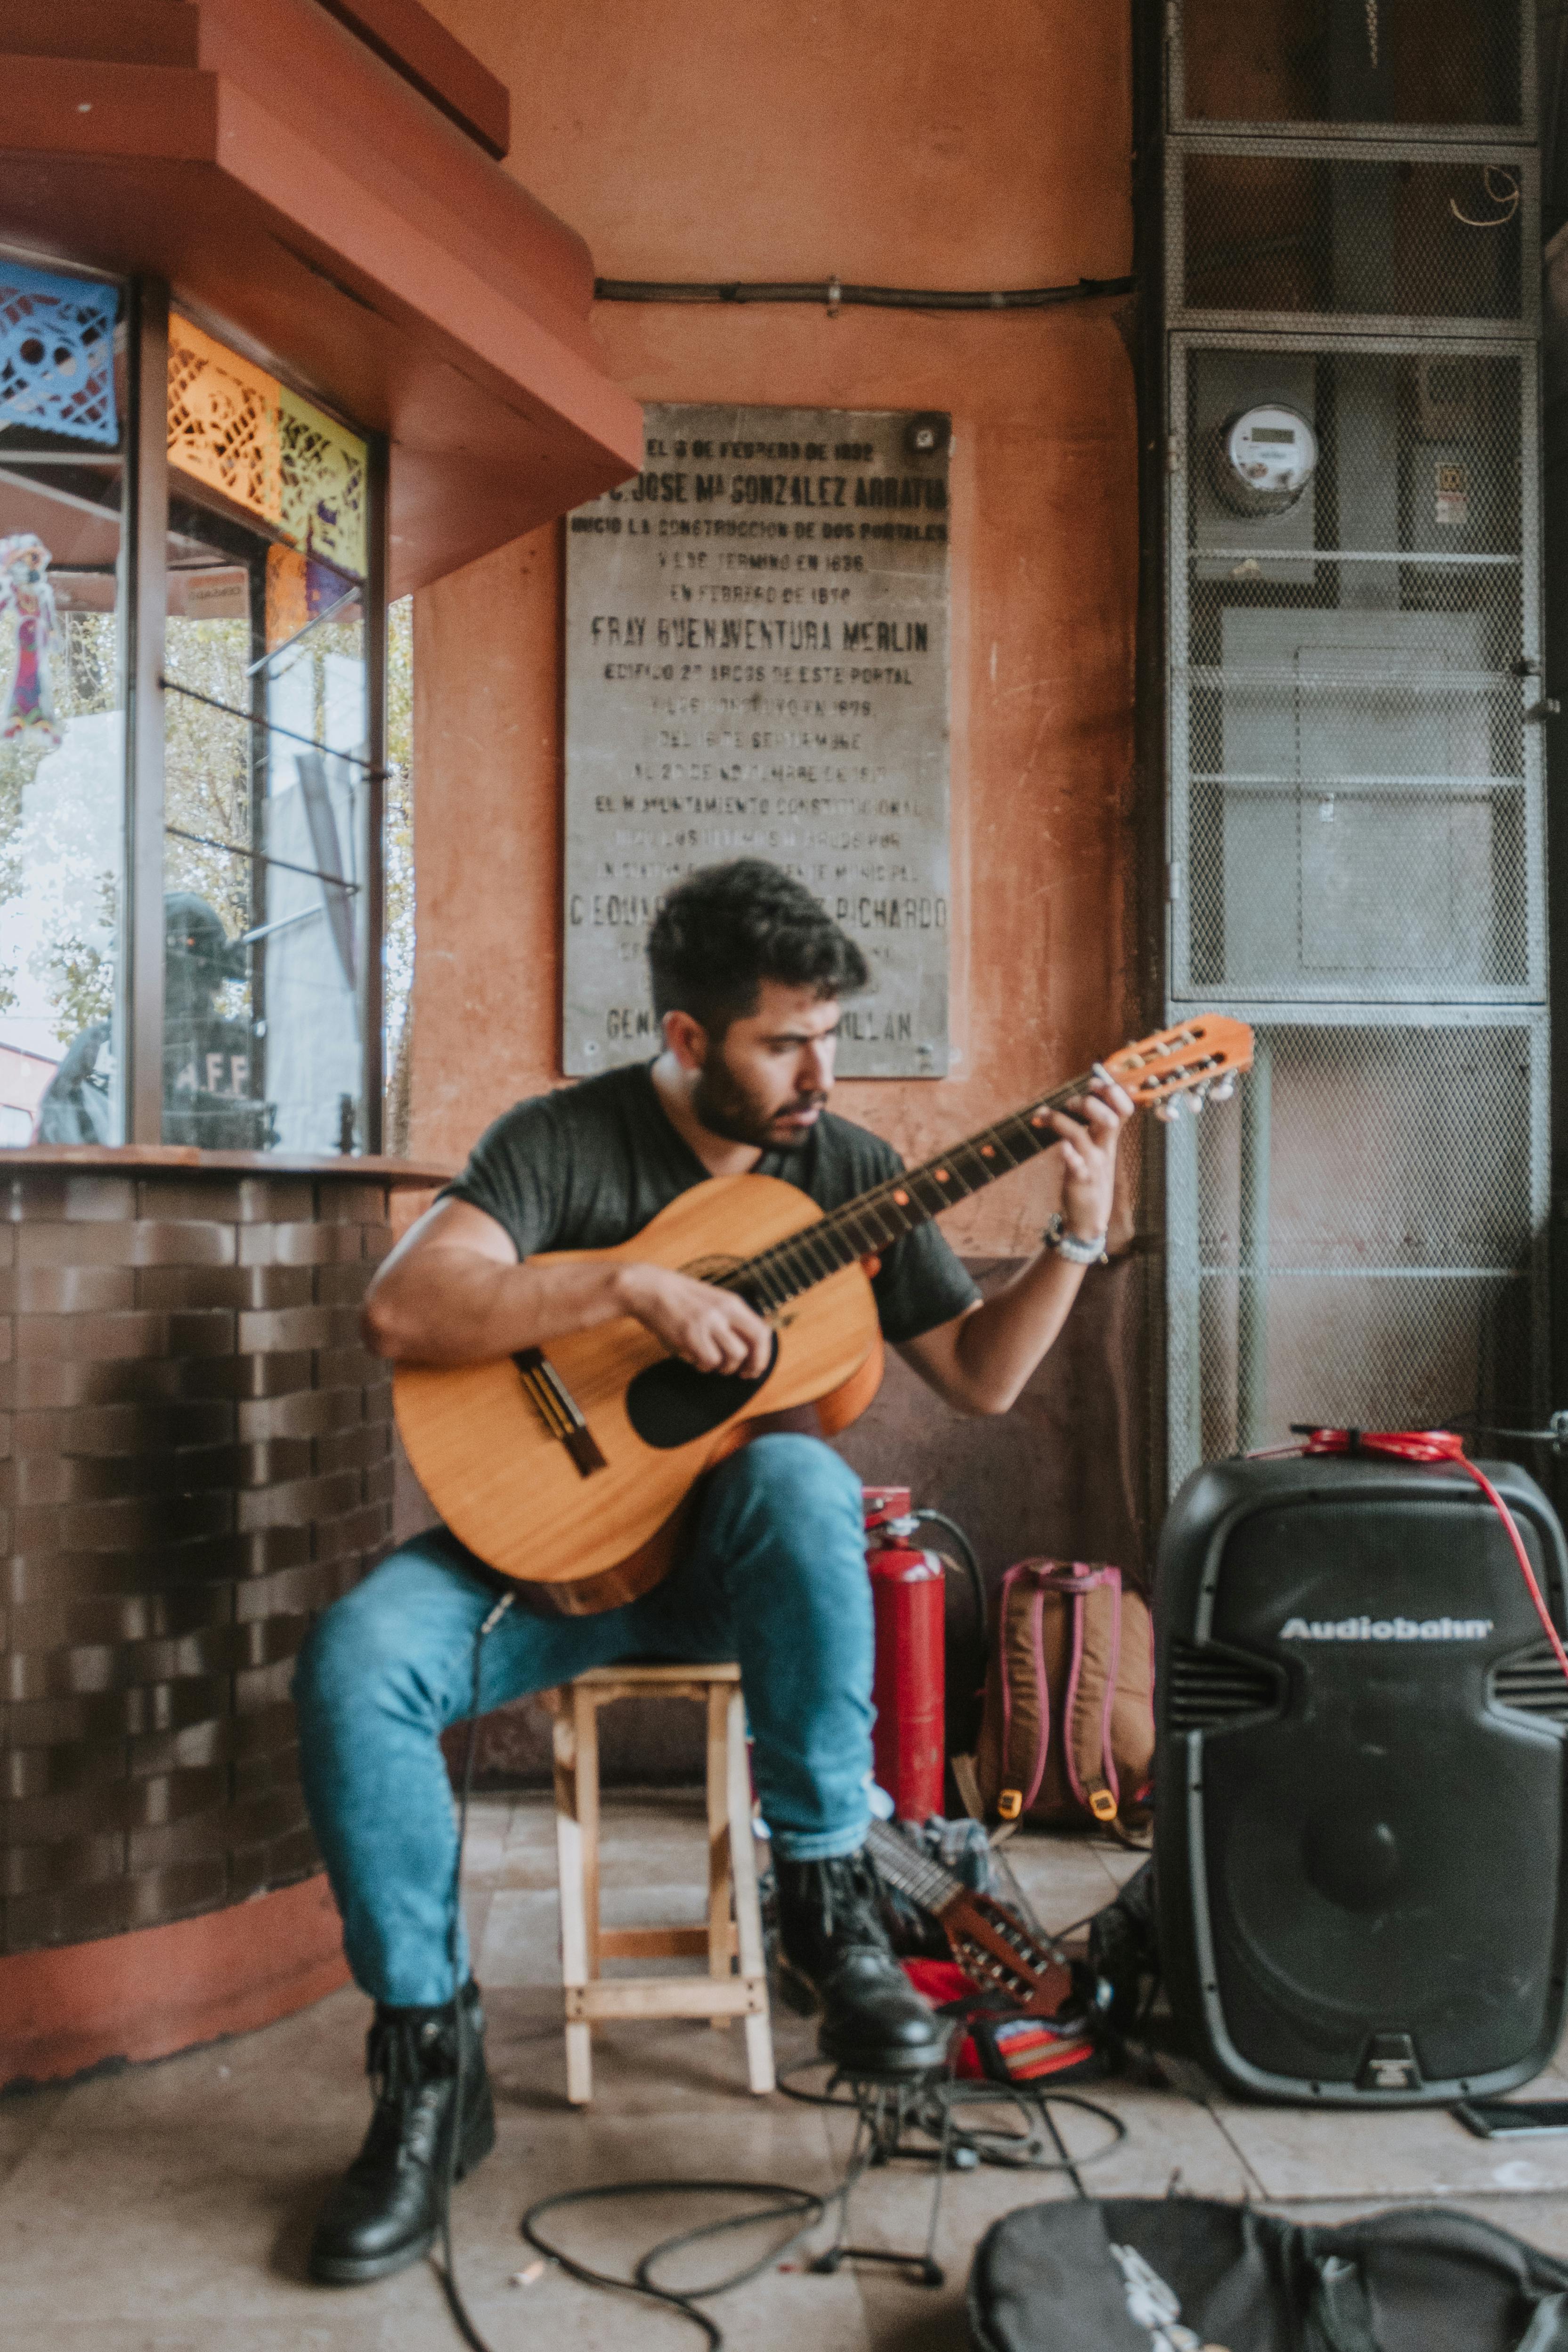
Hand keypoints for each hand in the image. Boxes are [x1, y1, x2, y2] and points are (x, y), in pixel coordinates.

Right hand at [615, 1262, 773, 1377]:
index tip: (756, 1366)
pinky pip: (708, 1362)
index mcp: (732, 1302)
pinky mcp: (689, 1335)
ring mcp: (707, 1323)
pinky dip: (704, 1366)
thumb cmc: (680, 1297)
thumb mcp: (713, 1300)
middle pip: (754, 1345)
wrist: (649, 1288)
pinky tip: (694, 1358)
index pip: (762, 1331)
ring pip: (733, 1357)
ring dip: (724, 1367)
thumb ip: (732, 1318)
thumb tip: (752, 1343)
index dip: (764, 1354)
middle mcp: (724, 1312)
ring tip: (710, 1361)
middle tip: (743, 1374)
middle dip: (752, 1365)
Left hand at [1044, 1065, 1134, 1243]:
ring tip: (1044, 1115)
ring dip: (1062, 1121)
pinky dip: (1069, 1156)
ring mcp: (1093, 1166)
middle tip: (1068, 1102)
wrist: (1089, 1218)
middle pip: (1107, 1119)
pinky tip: (1061, 1147)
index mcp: (1109, 1140)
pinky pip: (1077, 1167)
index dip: (1114, 1092)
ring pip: (1082, 1137)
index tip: (1095, 1080)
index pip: (1124, 1110)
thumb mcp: (1097, 1150)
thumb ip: (1092, 1125)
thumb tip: (1082, 1096)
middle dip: (1088, 1104)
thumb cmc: (1090, 1177)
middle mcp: (1104, 1150)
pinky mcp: (1080, 1182)